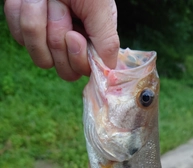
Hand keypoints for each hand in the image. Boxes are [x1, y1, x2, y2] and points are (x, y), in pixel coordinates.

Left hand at [4, 0, 119, 80]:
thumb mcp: (98, 6)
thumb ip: (107, 40)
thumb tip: (109, 69)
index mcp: (91, 43)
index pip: (84, 71)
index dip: (77, 58)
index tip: (74, 35)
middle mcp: (70, 46)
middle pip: (64, 71)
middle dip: (58, 38)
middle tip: (60, 8)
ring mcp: (47, 42)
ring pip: (41, 59)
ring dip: (39, 23)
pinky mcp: (25, 33)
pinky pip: (19, 38)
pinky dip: (22, 14)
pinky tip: (30, 0)